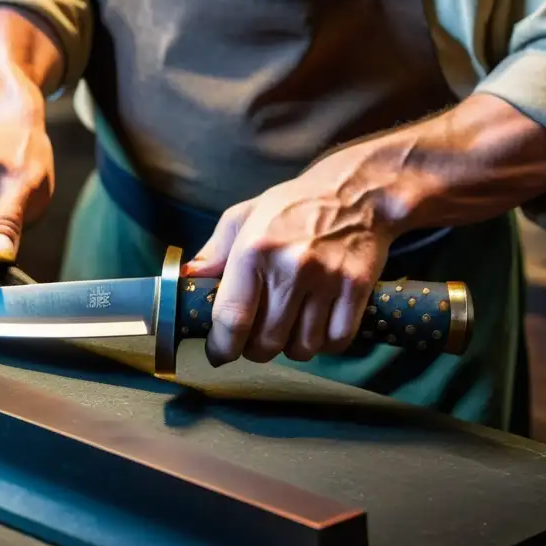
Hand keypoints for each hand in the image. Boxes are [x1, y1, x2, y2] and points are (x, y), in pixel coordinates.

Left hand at [183, 155, 400, 364]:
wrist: (355, 192)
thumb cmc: (291, 208)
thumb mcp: (242, 218)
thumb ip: (213, 253)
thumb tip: (188, 280)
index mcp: (254, 250)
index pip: (233, 319)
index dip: (222, 347)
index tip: (219, 353)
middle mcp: (290, 267)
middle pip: (266, 342)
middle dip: (254, 350)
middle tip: (255, 338)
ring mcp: (327, 279)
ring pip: (301, 348)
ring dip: (291, 348)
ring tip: (288, 328)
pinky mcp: (357, 287)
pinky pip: (336, 341)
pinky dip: (324, 344)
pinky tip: (316, 327)